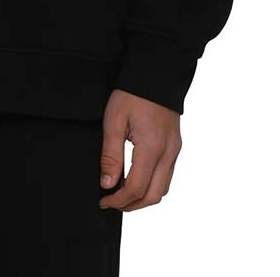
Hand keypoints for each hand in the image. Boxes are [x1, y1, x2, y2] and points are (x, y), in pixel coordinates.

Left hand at [99, 89, 181, 211]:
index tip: (103, 201)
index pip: (136, 188)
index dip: (118, 200)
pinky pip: (167, 176)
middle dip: (131, 205)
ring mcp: (175, 151)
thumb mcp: (113, 121)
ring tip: (121, 193)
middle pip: (154, 196)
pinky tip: (136, 179)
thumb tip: (107, 184)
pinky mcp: (176, 146)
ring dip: (143, 197)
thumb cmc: (132, 94)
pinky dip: (152, 185)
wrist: (156, 73)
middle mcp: (168, 153)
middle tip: (111, 202)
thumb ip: (110, 155)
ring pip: (163, 189)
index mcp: (152, 148)